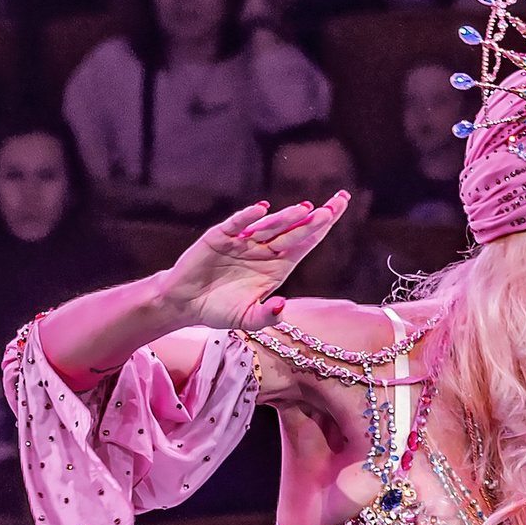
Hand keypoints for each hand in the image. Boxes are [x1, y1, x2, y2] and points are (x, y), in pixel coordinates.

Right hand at [162, 195, 351, 330]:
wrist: (185, 304)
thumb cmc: (219, 310)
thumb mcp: (246, 320)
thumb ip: (266, 316)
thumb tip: (281, 306)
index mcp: (277, 266)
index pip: (305, 242)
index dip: (323, 227)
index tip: (340, 207)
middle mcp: (263, 250)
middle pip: (294, 230)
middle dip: (315, 219)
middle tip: (336, 204)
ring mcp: (242, 242)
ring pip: (270, 227)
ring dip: (287, 218)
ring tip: (306, 210)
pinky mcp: (219, 238)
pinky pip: (236, 225)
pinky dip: (248, 217)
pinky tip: (262, 209)